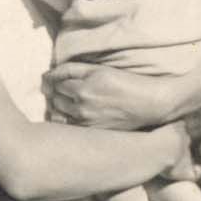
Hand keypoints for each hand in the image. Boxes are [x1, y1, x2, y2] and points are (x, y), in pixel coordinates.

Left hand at [46, 61, 164, 128]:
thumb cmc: (127, 83)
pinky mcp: (92, 130)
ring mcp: (86, 119)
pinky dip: (65, 119)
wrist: (150, 104)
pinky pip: (67, 125)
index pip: (55, 80)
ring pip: (57, 112)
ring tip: (67, 101)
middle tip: (61, 89)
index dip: (51, 78)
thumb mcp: (100, 69)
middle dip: (54, 91)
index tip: (50, 79)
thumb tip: (50, 74)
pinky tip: (73, 114)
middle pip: (54, 97)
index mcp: (85, 85)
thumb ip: (74, 69)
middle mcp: (83, 103)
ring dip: (58, 105)